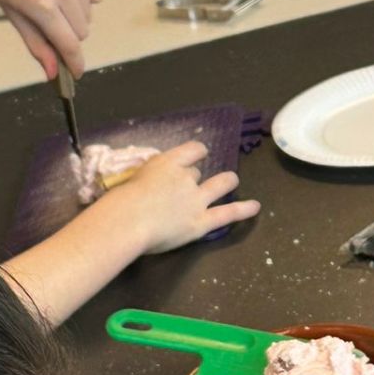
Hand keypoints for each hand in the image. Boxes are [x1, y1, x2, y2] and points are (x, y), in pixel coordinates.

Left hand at [0, 0, 102, 80]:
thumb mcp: (14, 14)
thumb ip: (37, 44)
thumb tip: (52, 73)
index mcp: (41, 6)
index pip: (70, 44)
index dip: (75, 63)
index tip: (76, 72)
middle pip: (83, 31)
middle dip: (70, 35)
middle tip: (50, 23)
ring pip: (89, 14)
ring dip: (76, 17)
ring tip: (54, 2)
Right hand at [97, 143, 260, 256]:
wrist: (129, 221)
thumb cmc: (118, 204)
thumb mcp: (128, 182)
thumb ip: (142, 183)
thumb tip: (141, 193)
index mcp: (165, 164)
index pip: (189, 152)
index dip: (194, 154)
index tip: (195, 155)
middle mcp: (185, 178)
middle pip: (196, 173)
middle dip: (197, 176)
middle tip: (195, 181)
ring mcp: (196, 199)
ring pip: (219, 184)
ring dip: (226, 181)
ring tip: (232, 180)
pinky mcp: (201, 222)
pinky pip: (227, 213)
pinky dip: (243, 209)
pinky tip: (255, 207)